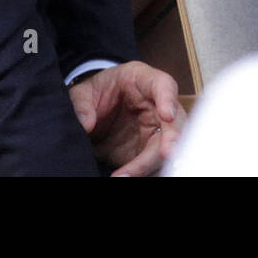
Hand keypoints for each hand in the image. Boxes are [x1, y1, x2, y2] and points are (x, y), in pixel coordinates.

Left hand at [69, 61, 183, 176]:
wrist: (95, 112)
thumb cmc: (97, 92)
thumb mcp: (83, 92)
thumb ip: (81, 104)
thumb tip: (86, 123)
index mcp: (143, 80)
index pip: (163, 84)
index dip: (168, 99)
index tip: (167, 115)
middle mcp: (156, 105)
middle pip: (175, 121)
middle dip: (172, 138)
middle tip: (166, 154)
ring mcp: (156, 129)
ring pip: (167, 146)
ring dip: (151, 163)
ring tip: (126, 176)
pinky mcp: (149, 150)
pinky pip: (153, 163)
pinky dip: (143, 172)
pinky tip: (126, 177)